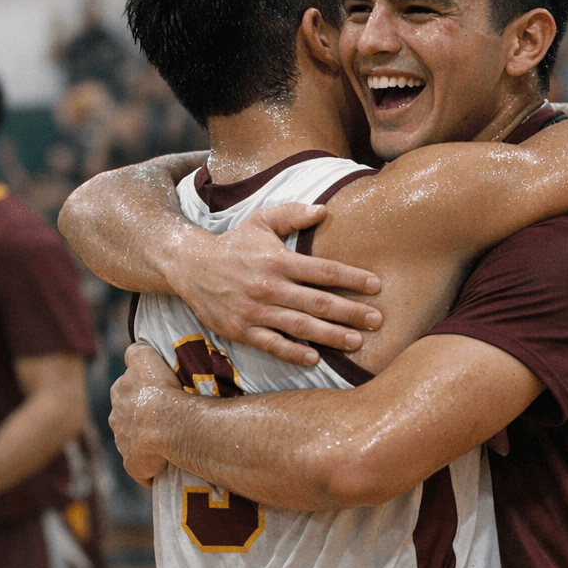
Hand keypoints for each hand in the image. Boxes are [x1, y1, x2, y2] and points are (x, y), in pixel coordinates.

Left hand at [108, 342, 180, 485]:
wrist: (169, 424)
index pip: (125, 388)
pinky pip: (141, 467)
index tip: (156, 394)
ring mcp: (123, 443)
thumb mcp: (145, 358)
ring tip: (170, 441)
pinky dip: (151, 468)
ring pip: (133, 441)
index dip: (140, 392)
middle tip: (166, 418)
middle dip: (141, 418)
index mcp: (118, 392)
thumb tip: (134, 350)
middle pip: (128, 416)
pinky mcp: (133, 465)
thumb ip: (136, 352)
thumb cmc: (162, 389)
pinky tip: (167, 465)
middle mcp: (116, 417)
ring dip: (146, 442)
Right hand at [165, 203, 382, 366]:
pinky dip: (293, 353)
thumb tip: (325, 209)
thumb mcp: (260, 220)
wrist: (190, 266)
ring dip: (330, 336)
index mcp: (278, 260)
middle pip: (318, 303)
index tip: (377, 286)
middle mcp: (269, 286)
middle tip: (377, 321)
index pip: (324, 271)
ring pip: (300, 327)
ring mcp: (255, 311)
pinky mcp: (241, 330)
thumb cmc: (233, 243)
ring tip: (356, 342)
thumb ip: (293, 214)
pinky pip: (271, 344)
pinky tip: (314, 358)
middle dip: (351, 313)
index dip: (353, 279)